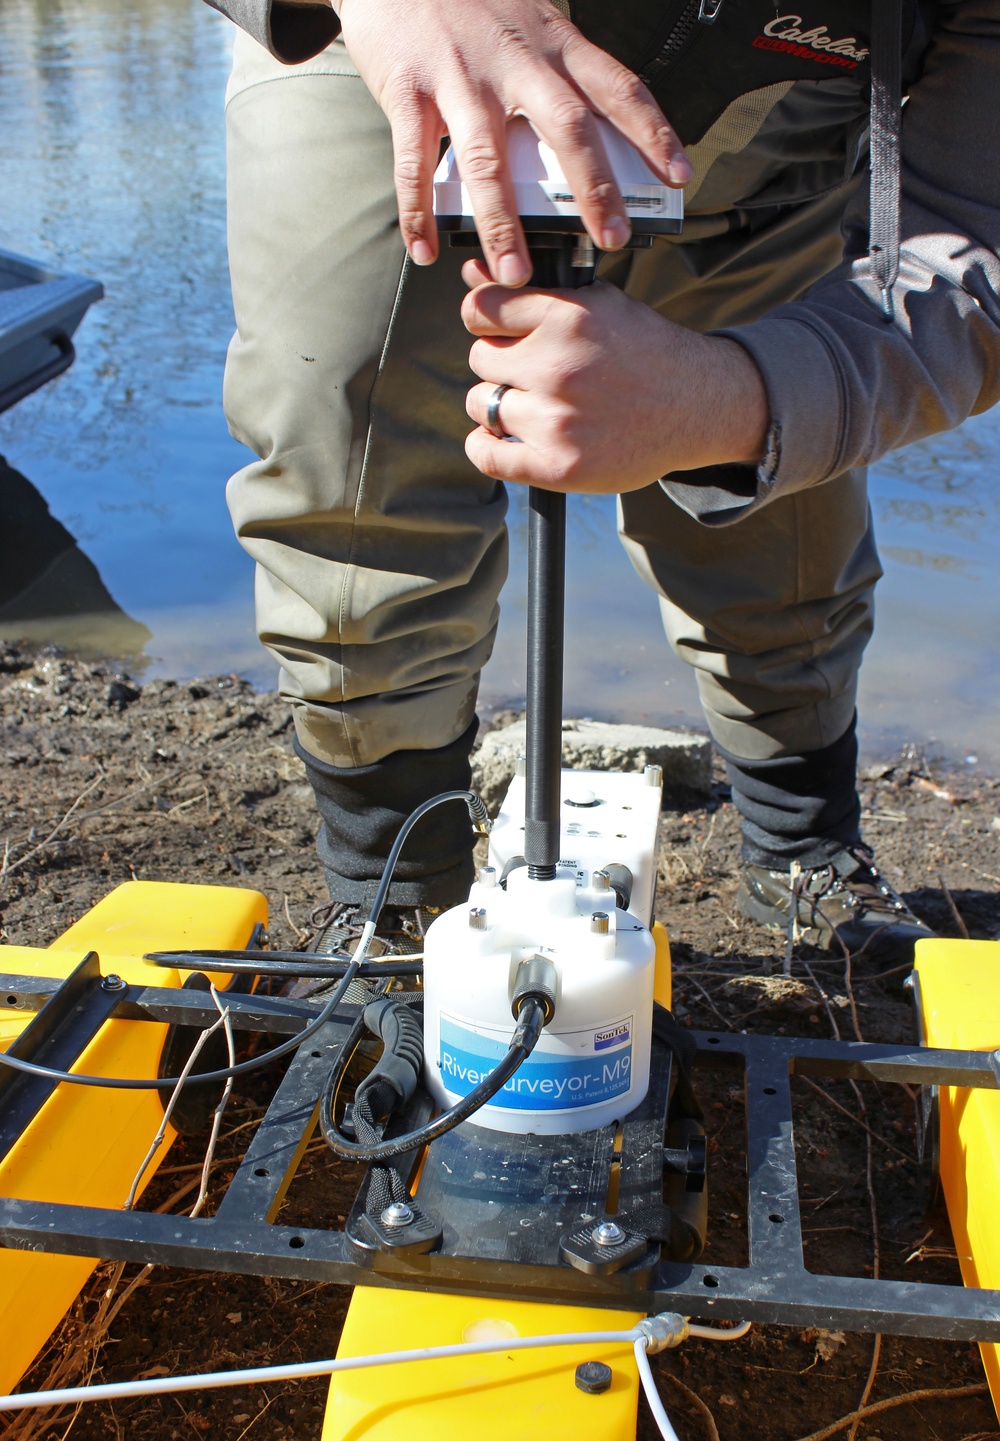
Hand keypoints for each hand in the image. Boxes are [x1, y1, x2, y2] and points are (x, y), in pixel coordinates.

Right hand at [336, 0, 689, 285]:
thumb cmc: (468, 3)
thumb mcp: (529, 25)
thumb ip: (557, 79)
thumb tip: (590, 147)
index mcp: (552, 45)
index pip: (617, 87)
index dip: (653, 132)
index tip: (678, 174)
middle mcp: (513, 61)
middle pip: (566, 128)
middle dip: (594, 189)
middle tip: (612, 238)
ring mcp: (459, 77)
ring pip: (489, 158)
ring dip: (502, 222)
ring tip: (513, 270)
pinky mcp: (407, 91)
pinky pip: (415, 163)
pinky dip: (420, 213)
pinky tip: (426, 249)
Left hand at [461, 260, 769, 492]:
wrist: (697, 404)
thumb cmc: (645, 350)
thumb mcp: (597, 303)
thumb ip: (533, 293)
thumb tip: (471, 276)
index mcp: (566, 318)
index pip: (479, 310)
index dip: (485, 318)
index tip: (499, 329)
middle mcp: (557, 368)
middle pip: (480, 358)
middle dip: (500, 361)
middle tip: (531, 370)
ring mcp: (556, 421)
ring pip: (481, 403)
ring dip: (497, 403)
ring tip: (531, 403)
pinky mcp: (558, 466)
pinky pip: (487, 455)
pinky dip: (485, 447)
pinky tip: (501, 438)